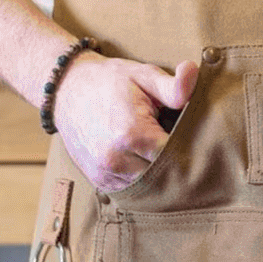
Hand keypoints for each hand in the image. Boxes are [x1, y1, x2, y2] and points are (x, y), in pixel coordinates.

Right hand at [51, 54, 199, 192]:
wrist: (67, 90)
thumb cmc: (110, 80)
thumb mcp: (143, 75)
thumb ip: (172, 84)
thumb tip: (194, 72)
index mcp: (132, 133)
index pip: (177, 155)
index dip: (191, 147)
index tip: (195, 136)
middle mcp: (116, 159)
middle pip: (164, 176)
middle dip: (177, 163)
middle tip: (184, 146)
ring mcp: (105, 172)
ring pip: (149, 187)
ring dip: (160, 175)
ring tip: (163, 152)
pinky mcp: (99, 180)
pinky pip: (132, 190)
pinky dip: (143, 180)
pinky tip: (146, 161)